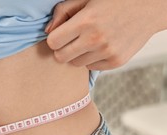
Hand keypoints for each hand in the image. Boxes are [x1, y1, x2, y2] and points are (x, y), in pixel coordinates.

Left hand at [45, 0, 166, 69]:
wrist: (149, 7)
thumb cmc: (115, 1)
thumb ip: (63, 12)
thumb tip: (47, 31)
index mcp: (86, 21)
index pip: (53, 42)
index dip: (55, 38)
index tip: (61, 34)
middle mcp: (96, 39)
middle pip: (61, 57)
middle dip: (62, 49)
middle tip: (72, 40)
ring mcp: (107, 52)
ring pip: (75, 64)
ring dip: (78, 54)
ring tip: (89, 41)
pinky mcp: (116, 62)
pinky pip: (91, 67)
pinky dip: (92, 59)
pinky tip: (101, 46)